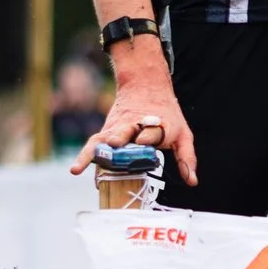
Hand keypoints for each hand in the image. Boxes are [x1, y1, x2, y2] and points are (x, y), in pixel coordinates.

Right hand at [71, 76, 199, 185]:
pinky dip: (85, 156)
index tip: (144, 141)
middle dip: (120, 137)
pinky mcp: (106, 132)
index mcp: (158, 124)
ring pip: (105, 139)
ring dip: (96, 151)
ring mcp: (118, 128)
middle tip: (115, 143)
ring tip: (82, 166)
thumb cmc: (167, 116)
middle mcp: (135, 125)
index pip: (153, 130)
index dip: (148, 135)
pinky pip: (94, 144)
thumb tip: (191, 182)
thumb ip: (186, 158)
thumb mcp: (183, 134)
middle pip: (126, 131)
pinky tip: (76, 169)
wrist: (145, 87)